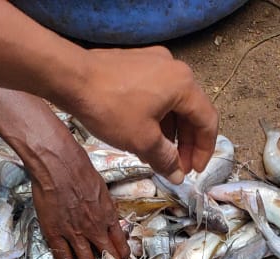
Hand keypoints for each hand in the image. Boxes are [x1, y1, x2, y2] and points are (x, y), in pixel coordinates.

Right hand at [30, 140, 128, 258]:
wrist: (56, 163)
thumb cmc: (79, 167)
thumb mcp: (101, 187)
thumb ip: (105, 206)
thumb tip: (107, 216)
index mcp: (108, 216)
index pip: (120, 245)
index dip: (122, 257)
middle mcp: (94, 229)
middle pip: (106, 258)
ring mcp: (74, 234)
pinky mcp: (55, 234)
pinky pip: (63, 258)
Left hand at [68, 46, 216, 181]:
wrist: (72, 78)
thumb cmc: (110, 107)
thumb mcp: (143, 141)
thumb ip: (167, 160)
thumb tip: (177, 175)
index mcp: (183, 84)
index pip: (207, 120)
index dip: (205, 150)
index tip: (195, 170)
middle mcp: (174, 68)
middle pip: (191, 111)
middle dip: (186, 143)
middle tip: (178, 168)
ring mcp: (154, 62)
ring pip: (173, 104)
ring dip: (170, 133)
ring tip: (159, 157)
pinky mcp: (137, 64)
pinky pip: (156, 94)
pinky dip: (157, 117)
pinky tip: (145, 136)